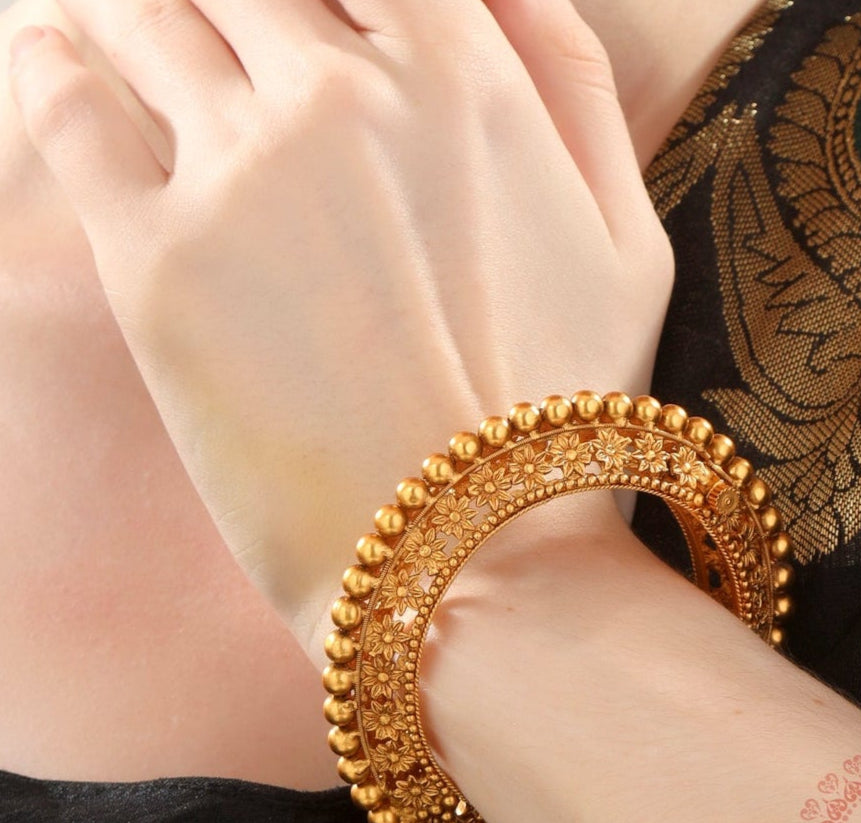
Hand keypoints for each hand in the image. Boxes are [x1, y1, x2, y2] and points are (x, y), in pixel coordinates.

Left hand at [8, 0, 672, 652]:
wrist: (478, 555)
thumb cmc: (565, 408)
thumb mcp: (629, 239)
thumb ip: (573, 83)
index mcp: (460, 73)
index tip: (294, 19)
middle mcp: (342, 92)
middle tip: (202, 18)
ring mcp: (240, 173)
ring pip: (142, 13)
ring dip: (124, 5)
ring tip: (110, 16)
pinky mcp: (156, 265)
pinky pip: (69, 112)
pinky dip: (49, 67)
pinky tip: (47, 55)